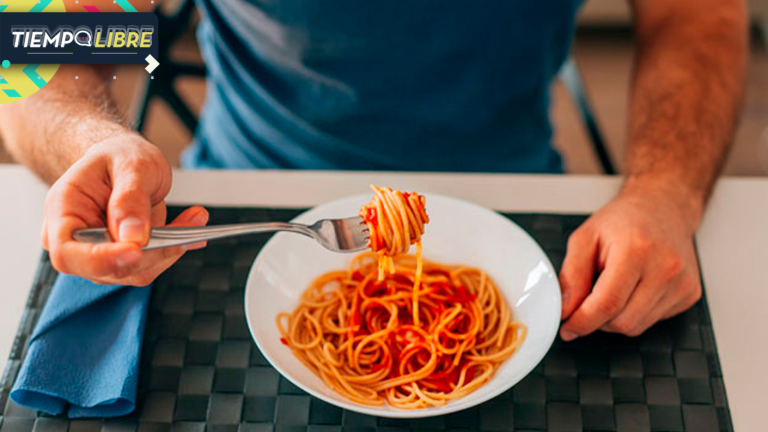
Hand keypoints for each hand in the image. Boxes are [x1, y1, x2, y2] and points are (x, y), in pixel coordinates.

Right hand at [42, 134, 207, 285]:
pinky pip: (150, 265)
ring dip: (168, 249)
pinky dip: (174, 248)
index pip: (67, 252)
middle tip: (185, 231)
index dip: (99, 259)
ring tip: (195, 217)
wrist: (124, 161)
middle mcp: (76, 238)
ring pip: (133, 271)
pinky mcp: (124, 258)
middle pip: (105, 268)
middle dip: (149, 253)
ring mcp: (99, 253)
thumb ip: (130, 197)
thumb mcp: (131, 164)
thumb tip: (132, 237)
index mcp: (64, 210)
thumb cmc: (119, 156)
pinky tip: (191, 224)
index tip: (135, 250)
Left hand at [559, 178, 702, 338]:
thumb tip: (565, 310)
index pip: (607, 304)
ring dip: (615, 318)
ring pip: (637, 326)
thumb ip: (571, 276)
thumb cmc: (623, 220)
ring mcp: (682, 283)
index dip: (582, 322)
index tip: (567, 328)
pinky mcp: (690, 294)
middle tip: (586, 302)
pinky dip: (635, 313)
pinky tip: (633, 289)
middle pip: (622, 321)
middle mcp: (665, 268)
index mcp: (636, 250)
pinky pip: (653, 321)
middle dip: (597, 320)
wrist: (663, 208)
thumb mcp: (585, 238)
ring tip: (612, 288)